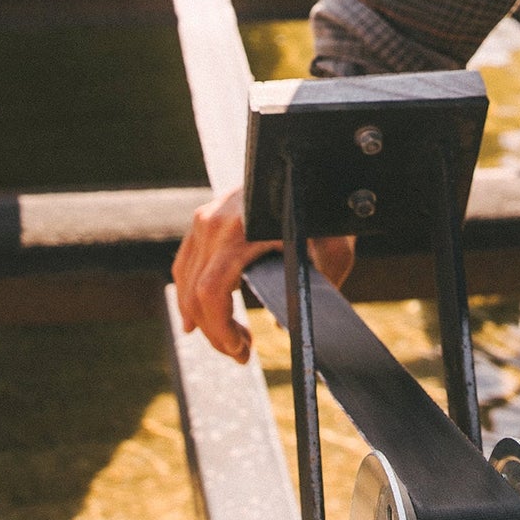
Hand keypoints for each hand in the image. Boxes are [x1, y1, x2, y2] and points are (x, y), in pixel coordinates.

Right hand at [172, 186, 356, 362]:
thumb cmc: (326, 209)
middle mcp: (215, 222)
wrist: (313, 165)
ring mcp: (205, 217)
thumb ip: (315, 287)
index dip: (220, 329)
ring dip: (202, 318)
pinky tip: (195, 319)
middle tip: (241, 354)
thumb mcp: (333, 249)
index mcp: (241, 231)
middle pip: (194, 294)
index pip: (211, 292)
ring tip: (230, 340)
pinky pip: (186, 263)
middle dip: (215, 333)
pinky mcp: (204, 217)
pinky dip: (189, 293)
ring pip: (185, 282)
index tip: (241, 349)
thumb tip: (283, 324)